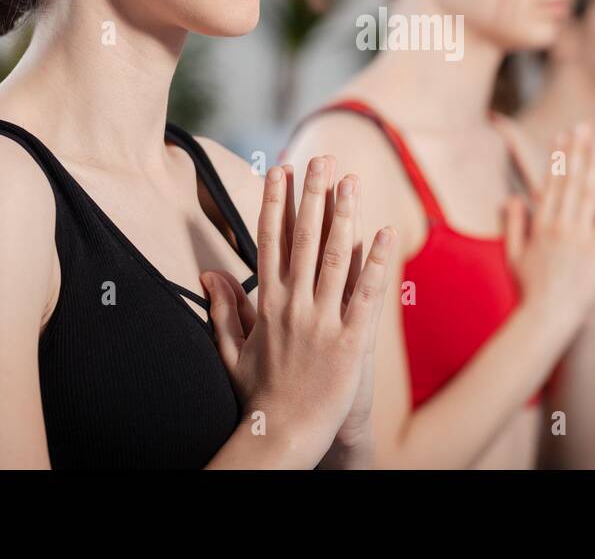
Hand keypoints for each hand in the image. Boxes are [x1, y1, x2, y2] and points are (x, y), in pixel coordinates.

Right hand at [202, 155, 395, 467]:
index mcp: (268, 304)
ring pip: (336, 257)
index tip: (279, 171)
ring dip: (344, 215)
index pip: (270, 242)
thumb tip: (209, 274)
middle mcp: (293, 305)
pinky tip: (384, 233)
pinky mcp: (350, 341)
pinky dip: (376, 262)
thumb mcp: (232, 350)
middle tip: (321, 158)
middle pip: (305, 239)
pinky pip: (366, 294)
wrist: (283, 436)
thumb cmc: (259, 396)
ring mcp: (323, 322)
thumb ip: (223, 309)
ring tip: (352, 180)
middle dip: (313, 195)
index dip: (275, 203)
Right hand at [507, 123, 594, 340]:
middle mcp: (561, 226)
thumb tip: (511, 198)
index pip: (552, 183)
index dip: (560, 158)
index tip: (565, 136)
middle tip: (587, 126)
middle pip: (572, 181)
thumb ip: (514, 224)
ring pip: (592, 194)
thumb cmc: (531, 291)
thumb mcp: (513, 256)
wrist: (548, 319)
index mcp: (541, 225)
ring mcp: (582, 239)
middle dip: (580, 151)